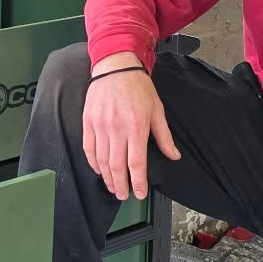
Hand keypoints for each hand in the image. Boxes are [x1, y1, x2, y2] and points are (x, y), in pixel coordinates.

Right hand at [83, 56, 181, 200]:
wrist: (116, 67)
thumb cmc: (139, 88)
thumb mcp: (157, 110)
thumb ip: (164, 136)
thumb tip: (174, 156)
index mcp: (136, 127)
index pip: (136, 163)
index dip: (138, 182)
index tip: (140, 193)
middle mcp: (116, 129)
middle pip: (116, 166)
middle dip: (121, 185)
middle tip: (124, 195)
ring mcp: (100, 126)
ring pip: (101, 160)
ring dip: (107, 177)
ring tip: (113, 187)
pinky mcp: (88, 122)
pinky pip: (88, 148)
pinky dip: (93, 163)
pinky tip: (99, 171)